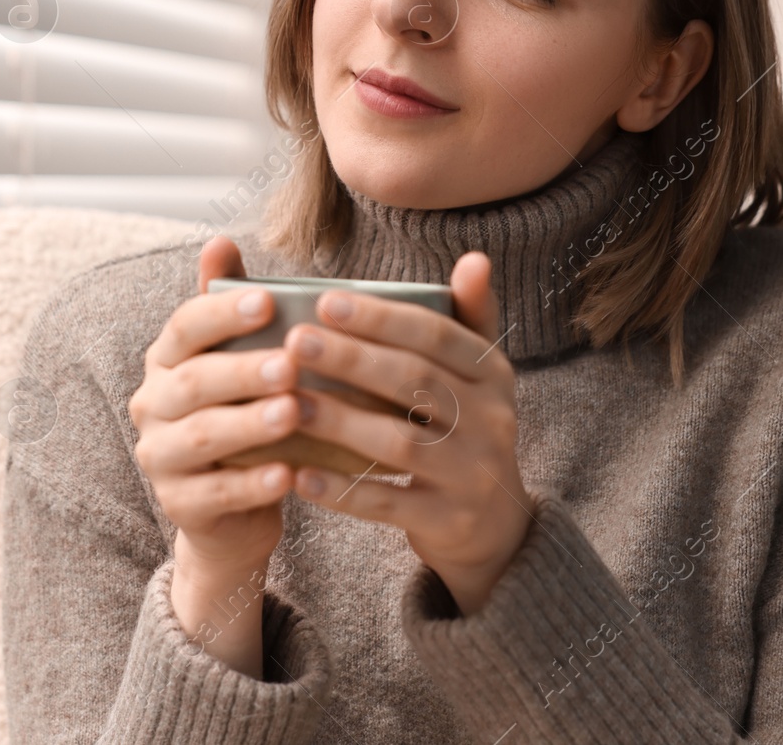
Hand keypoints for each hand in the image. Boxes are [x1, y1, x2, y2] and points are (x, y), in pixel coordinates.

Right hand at [127, 235, 302, 674]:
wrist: (233, 510)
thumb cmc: (242, 415)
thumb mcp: (236, 360)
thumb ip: (228, 305)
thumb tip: (220, 240)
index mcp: (165, 361)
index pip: (184, 327)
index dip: (221, 313)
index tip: (267, 300)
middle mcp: (152, 405)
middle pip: (193, 382)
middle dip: (242, 370)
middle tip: (290, 362)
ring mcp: (161, 458)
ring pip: (202, 436)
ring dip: (249, 423)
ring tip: (293, 411)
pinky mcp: (179, 505)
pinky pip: (215, 493)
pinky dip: (252, 484)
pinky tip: (289, 475)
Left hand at [282, 251, 533, 615]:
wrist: (494, 525)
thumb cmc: (464, 429)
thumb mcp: (478, 376)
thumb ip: (468, 318)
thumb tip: (474, 257)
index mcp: (493, 374)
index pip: (436, 336)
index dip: (380, 318)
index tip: (325, 300)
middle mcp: (492, 422)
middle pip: (415, 383)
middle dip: (351, 359)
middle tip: (294, 340)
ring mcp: (471, 475)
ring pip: (398, 443)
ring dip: (338, 421)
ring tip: (288, 400)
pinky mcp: (447, 521)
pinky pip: (387, 503)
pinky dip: (341, 490)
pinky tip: (298, 473)